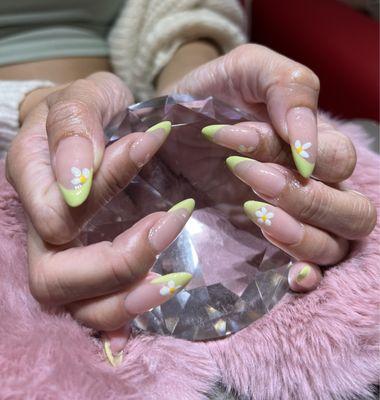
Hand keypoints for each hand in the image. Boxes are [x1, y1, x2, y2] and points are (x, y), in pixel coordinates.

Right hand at [6, 73, 193, 361]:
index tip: (151, 147)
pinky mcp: (91, 267)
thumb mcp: (85, 96)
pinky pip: (99, 309)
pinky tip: (158, 301)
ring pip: (76, 306)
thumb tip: (76, 182)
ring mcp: (64, 254)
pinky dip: (125, 317)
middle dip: (118, 262)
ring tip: (176, 278)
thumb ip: (75, 127)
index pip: (58, 211)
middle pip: (55, 278)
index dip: (104, 188)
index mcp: (32, 181)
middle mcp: (40, 227)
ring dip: (127, 299)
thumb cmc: (89, 108)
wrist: (93, 122)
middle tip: (172, 224)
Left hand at [172, 44, 376, 289]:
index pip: (335, 162)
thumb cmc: (211, 94)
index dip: (300, 157)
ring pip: (334, 245)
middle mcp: (312, 186)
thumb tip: (307, 145)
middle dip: (304, 199)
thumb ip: (287, 89)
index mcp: (315, 146)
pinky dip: (308, 276)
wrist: (173, 122)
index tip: (238, 140)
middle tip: (250, 180)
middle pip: (352, 211)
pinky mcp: (265, 245)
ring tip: (254, 213)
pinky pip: (309, 271)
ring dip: (302, 236)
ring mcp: (291, 219)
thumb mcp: (247, 71)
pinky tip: (291, 275)